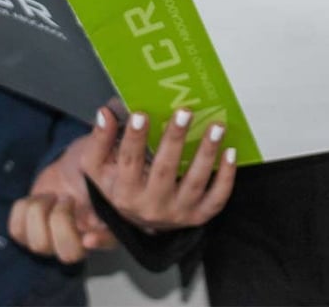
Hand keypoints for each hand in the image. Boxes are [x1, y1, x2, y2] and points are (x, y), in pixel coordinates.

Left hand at [8, 134, 117, 262]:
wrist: (75, 166)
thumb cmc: (94, 161)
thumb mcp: (101, 149)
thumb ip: (106, 139)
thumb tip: (105, 113)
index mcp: (107, 223)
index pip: (107, 242)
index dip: (99, 241)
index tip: (89, 234)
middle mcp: (83, 238)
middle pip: (68, 253)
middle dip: (61, 222)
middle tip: (65, 199)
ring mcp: (55, 239)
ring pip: (39, 245)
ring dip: (40, 213)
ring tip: (52, 195)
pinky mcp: (32, 231)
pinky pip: (17, 232)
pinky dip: (22, 210)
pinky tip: (39, 198)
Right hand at [81, 106, 236, 231]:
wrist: (136, 217)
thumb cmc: (118, 182)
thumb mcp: (98, 165)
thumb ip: (99, 140)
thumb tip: (105, 113)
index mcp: (123, 193)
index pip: (129, 162)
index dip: (134, 138)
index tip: (140, 113)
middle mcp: (150, 207)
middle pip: (164, 171)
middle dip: (174, 140)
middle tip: (184, 112)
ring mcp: (177, 213)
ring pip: (194, 183)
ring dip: (206, 153)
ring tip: (215, 126)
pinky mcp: (198, 216)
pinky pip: (216, 198)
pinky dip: (226, 177)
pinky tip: (230, 152)